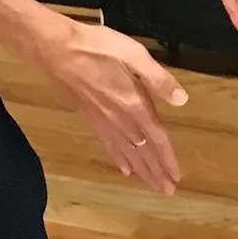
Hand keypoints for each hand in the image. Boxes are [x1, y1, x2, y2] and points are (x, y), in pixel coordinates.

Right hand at [28, 13, 189, 192]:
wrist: (55, 50)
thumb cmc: (96, 47)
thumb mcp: (134, 54)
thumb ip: (158, 79)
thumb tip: (182, 100)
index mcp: (134, 105)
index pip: (157, 139)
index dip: (167, 160)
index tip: (176, 178)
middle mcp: (119, 119)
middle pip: (142, 152)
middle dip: (156, 173)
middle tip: (167, 191)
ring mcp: (102, 121)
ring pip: (125, 153)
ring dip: (140, 171)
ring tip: (151, 186)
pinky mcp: (89, 118)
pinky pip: (107, 145)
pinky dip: (118, 159)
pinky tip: (124, 168)